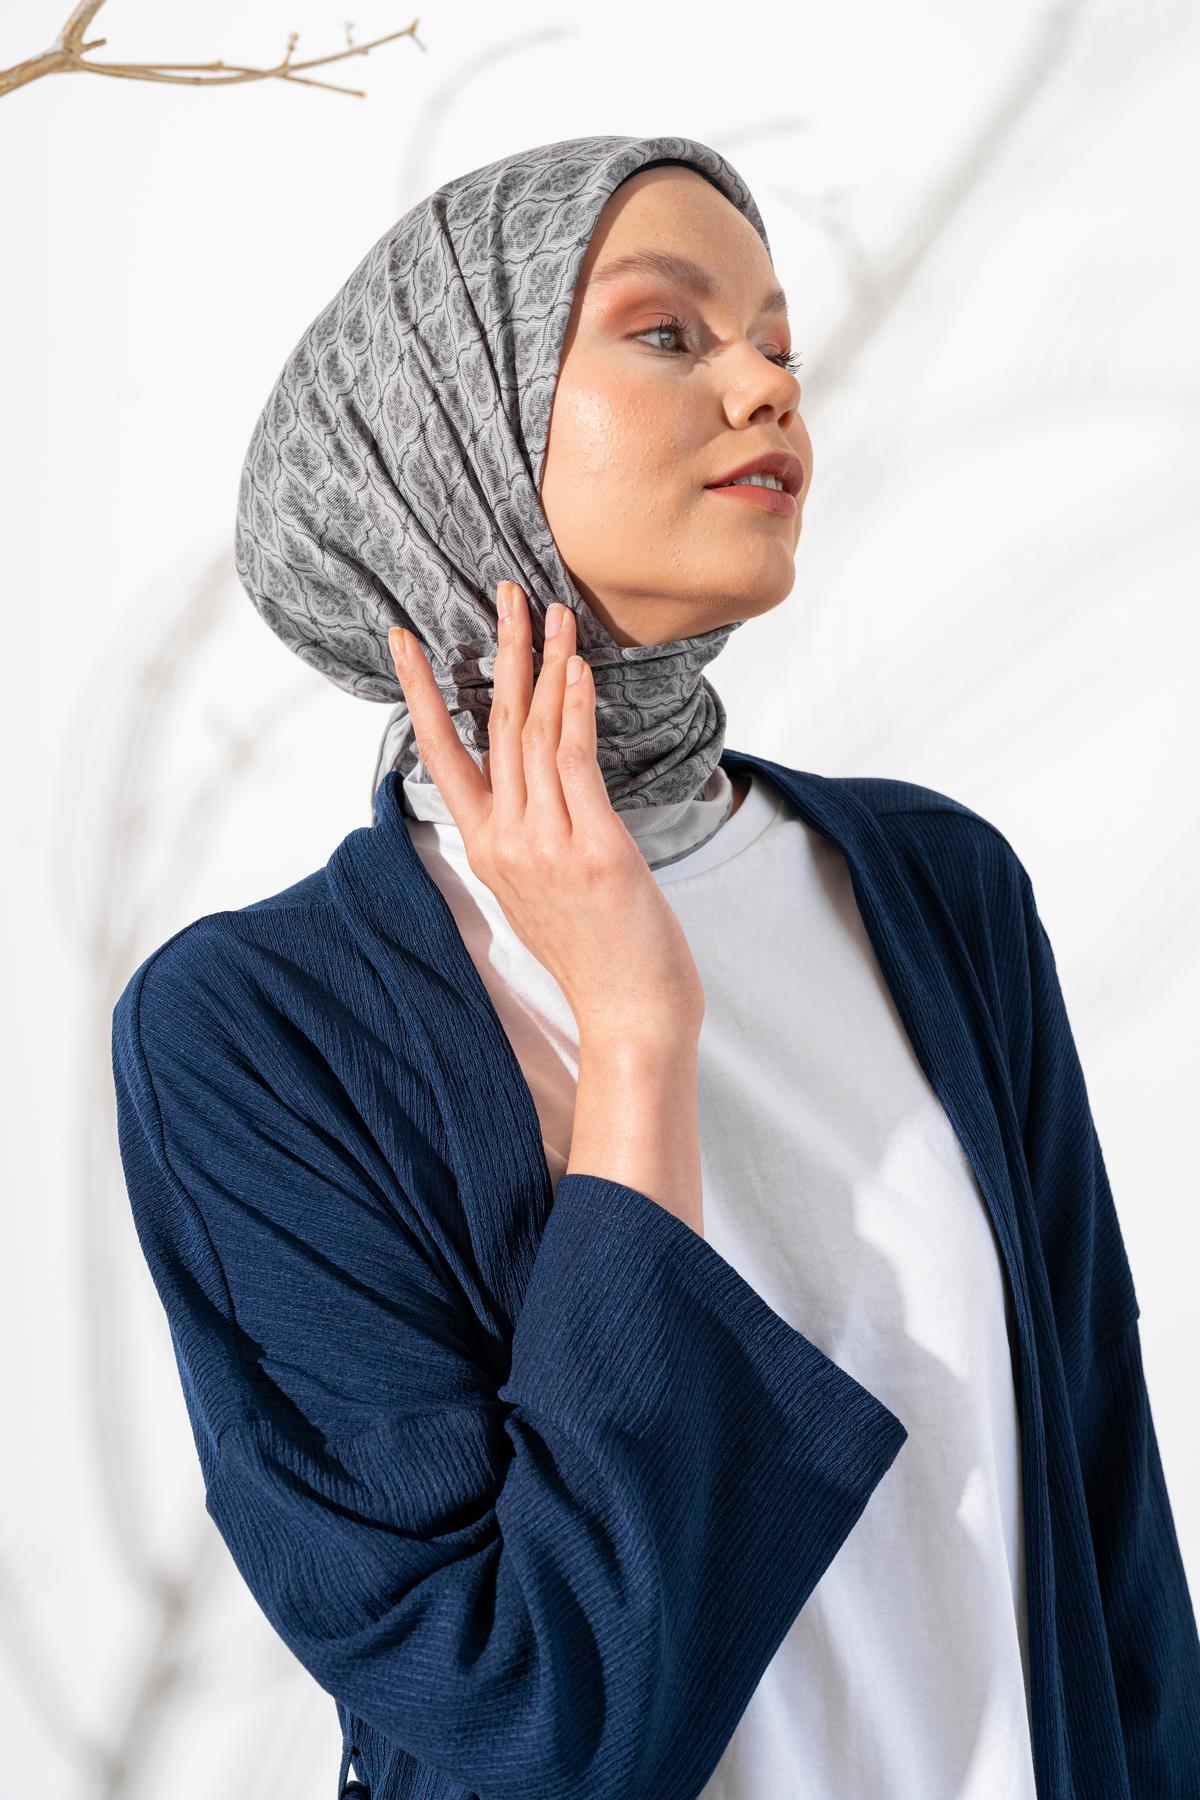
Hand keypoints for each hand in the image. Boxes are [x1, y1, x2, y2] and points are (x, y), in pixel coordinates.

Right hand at [387, 583, 704, 1044]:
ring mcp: (545, 845)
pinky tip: (577, 667)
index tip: (405, 640)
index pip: (440, 754)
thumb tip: (534, 792)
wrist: (631, 1016)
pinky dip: (574, 708)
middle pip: (492, 725)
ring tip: (549, 609)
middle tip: (505, 591)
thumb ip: (527, 838)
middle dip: (500, 651)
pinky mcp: (593, 849)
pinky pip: (575, 761)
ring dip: (543, 662)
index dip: (420, 692)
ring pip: (532, 732)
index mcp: (487, 849)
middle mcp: (505, 841)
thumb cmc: (597, 955)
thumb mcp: (541, 892)